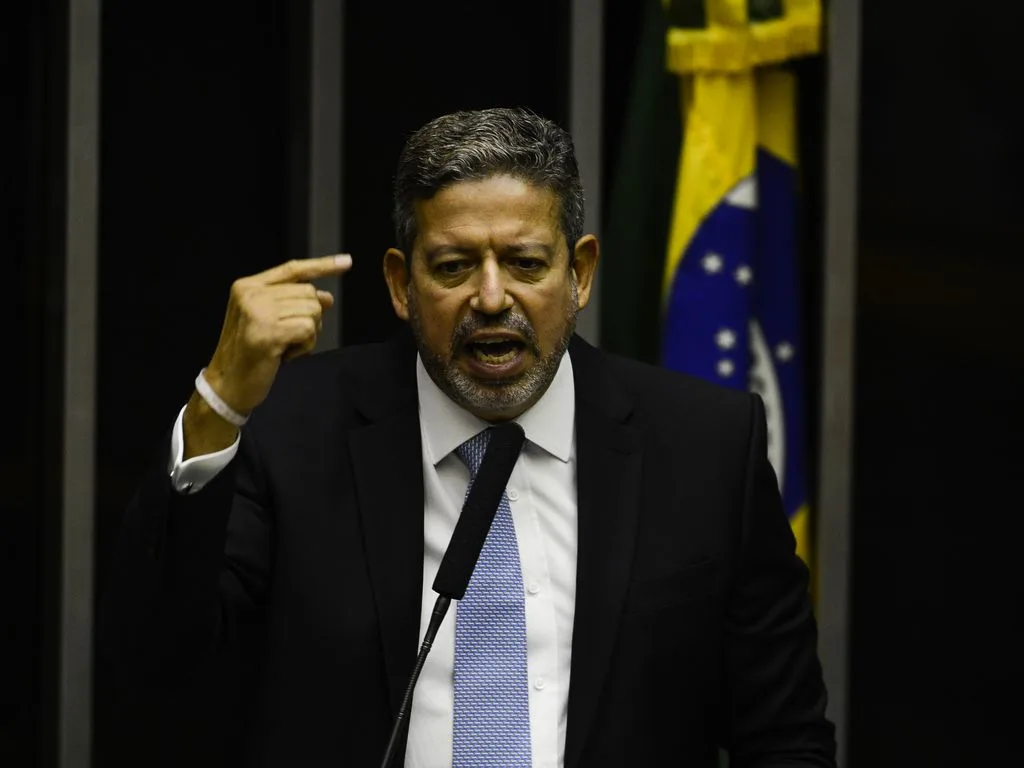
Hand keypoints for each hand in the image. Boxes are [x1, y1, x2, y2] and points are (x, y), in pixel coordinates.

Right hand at [203, 254, 352, 415]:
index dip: (323, 265)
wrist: (227, 386)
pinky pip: (309, 330)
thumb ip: (293, 303)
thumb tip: (327, 297)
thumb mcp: (269, 321)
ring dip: (307, 335)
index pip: (292, 269)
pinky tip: (285, 356)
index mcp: (247, 286)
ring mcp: (258, 312)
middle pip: (309, 293)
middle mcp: (251, 294)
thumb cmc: (251, 354)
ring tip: (284, 347)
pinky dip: (305, 346)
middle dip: (309, 318)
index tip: (347, 262)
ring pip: (313, 312)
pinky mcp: (269, 332)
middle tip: (287, 338)